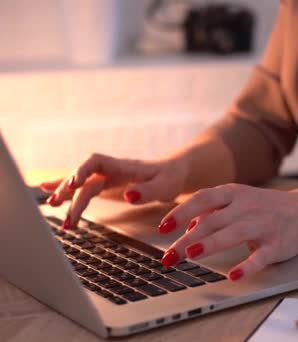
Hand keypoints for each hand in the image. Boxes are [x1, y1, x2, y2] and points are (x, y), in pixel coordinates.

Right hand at [40, 153, 188, 227]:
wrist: (174, 173)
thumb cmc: (170, 179)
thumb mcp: (166, 187)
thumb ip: (149, 191)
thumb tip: (128, 196)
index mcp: (123, 167)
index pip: (96, 161)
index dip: (83, 170)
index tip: (73, 183)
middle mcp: (111, 170)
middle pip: (84, 177)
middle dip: (69, 190)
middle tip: (56, 206)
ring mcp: (107, 177)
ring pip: (81, 184)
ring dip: (65, 195)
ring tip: (52, 208)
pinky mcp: (105, 185)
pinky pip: (83, 186)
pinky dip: (65, 189)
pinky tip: (48, 193)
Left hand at [157, 183, 297, 280]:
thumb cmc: (266, 208)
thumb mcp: (239, 201)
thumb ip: (213, 211)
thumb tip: (188, 228)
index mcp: (235, 193)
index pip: (203, 199)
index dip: (181, 212)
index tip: (163, 228)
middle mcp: (248, 206)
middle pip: (213, 220)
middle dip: (188, 238)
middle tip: (169, 256)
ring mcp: (264, 225)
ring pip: (235, 233)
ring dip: (212, 243)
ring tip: (192, 254)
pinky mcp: (278, 244)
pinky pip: (261, 256)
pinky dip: (248, 266)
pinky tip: (234, 276)